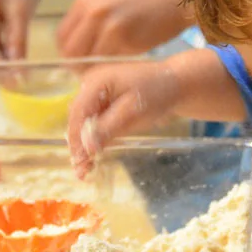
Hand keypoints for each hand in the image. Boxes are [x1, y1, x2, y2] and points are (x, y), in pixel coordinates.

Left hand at [57, 0, 189, 57]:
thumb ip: (94, 15)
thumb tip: (84, 41)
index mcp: (86, 0)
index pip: (61, 37)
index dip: (69, 54)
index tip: (80, 62)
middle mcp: (92, 13)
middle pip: (70, 52)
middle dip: (79, 66)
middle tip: (94, 72)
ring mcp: (109, 26)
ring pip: (89, 61)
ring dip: (97, 70)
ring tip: (112, 70)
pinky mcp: (128, 40)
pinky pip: (111, 63)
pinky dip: (114, 69)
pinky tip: (126, 65)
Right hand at [66, 60, 181, 175]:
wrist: (175, 84)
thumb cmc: (158, 93)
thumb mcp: (133, 111)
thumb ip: (108, 128)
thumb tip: (86, 146)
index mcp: (96, 80)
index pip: (79, 112)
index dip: (76, 137)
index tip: (78, 160)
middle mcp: (91, 85)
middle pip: (78, 118)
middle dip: (78, 144)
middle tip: (81, 171)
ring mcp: (96, 94)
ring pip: (83, 123)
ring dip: (83, 145)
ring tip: (84, 171)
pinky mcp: (104, 104)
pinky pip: (94, 123)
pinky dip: (94, 140)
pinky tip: (92, 159)